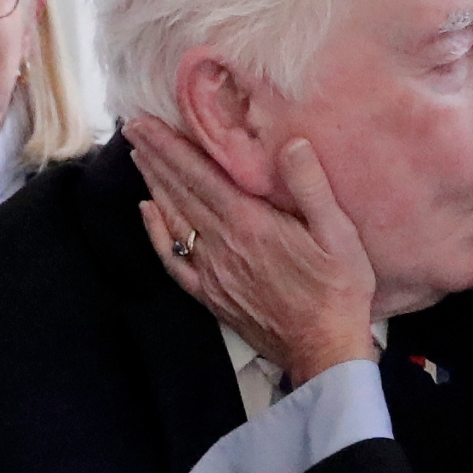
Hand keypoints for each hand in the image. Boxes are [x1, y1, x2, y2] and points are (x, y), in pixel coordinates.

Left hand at [125, 115, 376, 383]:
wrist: (324, 350)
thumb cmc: (338, 290)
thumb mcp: (339, 234)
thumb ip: (312, 187)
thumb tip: (291, 143)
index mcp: (250, 223)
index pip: (199, 175)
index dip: (169, 146)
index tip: (145, 122)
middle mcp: (222, 244)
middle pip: (179, 192)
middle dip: (155, 157)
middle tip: (132, 128)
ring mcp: (212, 272)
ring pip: (173, 220)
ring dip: (154, 186)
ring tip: (140, 158)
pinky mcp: (211, 295)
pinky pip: (173, 260)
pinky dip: (157, 234)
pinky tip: (149, 214)